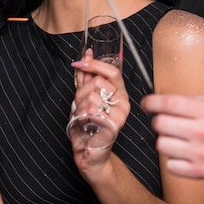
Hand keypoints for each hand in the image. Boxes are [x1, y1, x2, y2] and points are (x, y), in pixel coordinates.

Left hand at [70, 52, 129, 167]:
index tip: (80, 63)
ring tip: (83, 115)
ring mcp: (120, 115)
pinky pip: (90, 111)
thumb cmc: (88, 123)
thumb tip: (87, 54)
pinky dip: (81, 115)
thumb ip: (87, 76)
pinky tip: (84, 122)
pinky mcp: (113, 126)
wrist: (89, 148)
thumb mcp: (86, 96)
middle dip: (82, 91)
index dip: (95, 64)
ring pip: (91, 96)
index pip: (112, 70)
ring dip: (79, 105)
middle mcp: (124, 102)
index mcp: (120, 93)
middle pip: (98, 82)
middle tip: (80, 103)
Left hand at [141, 93, 203, 177]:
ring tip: (176, 139)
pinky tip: (181, 154)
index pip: (168, 104)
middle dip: (158, 121)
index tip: (146, 104)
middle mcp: (203, 132)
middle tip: (164, 122)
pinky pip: (170, 165)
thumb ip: (186, 102)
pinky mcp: (201, 171)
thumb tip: (157, 101)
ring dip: (165, 141)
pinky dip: (172, 160)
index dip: (151, 102)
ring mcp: (201, 153)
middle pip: (160, 124)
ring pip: (161, 145)